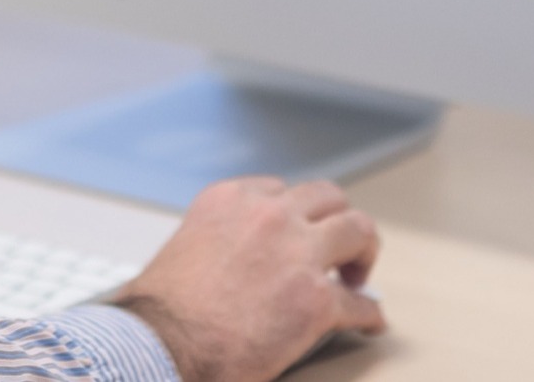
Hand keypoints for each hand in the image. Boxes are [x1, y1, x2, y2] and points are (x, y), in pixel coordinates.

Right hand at [115, 177, 383, 381]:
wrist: (164, 343)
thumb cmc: (164, 309)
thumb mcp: (187, 244)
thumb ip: (223, 238)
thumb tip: (243, 262)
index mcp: (230, 200)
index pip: (280, 190)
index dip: (295, 214)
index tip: (298, 231)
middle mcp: (269, 216)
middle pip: (328, 198)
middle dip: (338, 221)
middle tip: (340, 249)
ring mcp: (298, 254)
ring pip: (358, 231)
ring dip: (363, 252)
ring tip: (359, 275)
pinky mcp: (317, 300)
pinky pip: (361, 303)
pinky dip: (369, 314)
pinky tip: (369, 321)